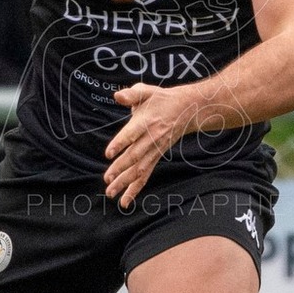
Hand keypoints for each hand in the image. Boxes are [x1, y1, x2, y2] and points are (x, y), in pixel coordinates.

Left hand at [103, 84, 224, 206]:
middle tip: (107, 179)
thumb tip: (118, 96)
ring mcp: (155, 150)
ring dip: (125, 182)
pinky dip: (135, 189)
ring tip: (110, 193)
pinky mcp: (156, 157)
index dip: (120, 143)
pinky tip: (125, 201)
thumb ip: (131, 94)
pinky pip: (145, 175)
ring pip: (140, 170)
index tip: (108, 153)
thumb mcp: (147, 91)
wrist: (187, 110)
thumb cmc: (161, 99)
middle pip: (135, 156)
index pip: (132, 134)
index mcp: (146, 121)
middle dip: (120, 169)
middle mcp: (151, 138)